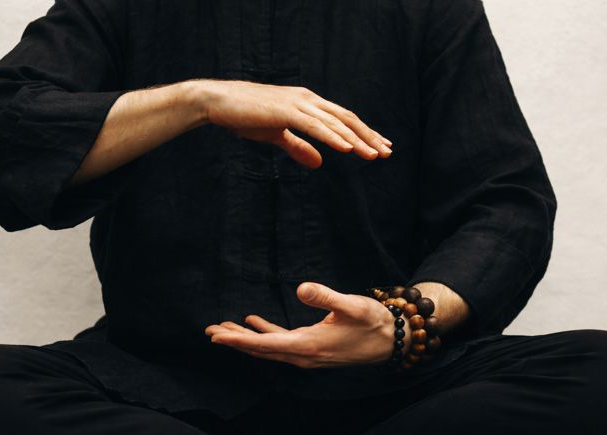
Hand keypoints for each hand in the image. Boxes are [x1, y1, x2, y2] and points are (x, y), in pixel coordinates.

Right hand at [195, 80, 391, 168]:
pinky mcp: (287, 111)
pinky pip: (316, 126)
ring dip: (357, 140)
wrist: (218, 102)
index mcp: (307, 103)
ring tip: (374, 154)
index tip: (380, 145)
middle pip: (346, 119)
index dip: (363, 132)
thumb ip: (299, 147)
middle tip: (388, 152)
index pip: (342, 118)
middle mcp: (308, 99)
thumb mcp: (277, 136)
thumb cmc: (244, 117)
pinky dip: (334, 137)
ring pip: (335, 123)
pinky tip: (348, 148)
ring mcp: (298, 103)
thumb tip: (319, 163)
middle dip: (369, 136)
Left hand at [203, 282, 408, 368]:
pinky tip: (253, 323)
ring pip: (269, 348)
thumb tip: (301, 288)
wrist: (393, 340)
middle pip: (261, 350)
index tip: (216, 337)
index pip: (266, 345)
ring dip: (245, 339)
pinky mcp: (312, 349)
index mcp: (310, 346)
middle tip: (209, 331)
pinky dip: (265, 335)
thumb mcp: (352, 305)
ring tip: (222, 329)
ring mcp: (308, 355)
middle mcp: (304, 355)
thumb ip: (326, 296)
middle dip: (234, 341)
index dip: (239, 341)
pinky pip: (281, 344)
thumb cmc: (374, 321)